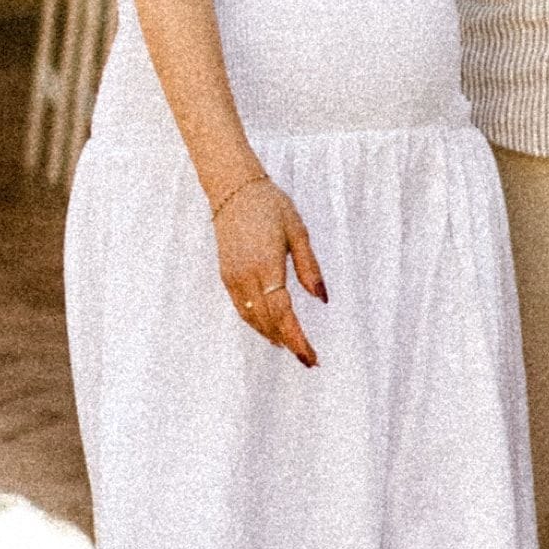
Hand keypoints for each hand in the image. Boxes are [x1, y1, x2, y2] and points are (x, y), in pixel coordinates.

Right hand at [213, 175, 326, 365]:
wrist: (234, 190)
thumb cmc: (271, 206)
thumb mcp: (298, 232)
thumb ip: (309, 267)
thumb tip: (322, 298)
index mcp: (267, 266)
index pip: (283, 314)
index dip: (298, 339)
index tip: (311, 357)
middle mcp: (246, 277)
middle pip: (268, 322)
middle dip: (289, 343)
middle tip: (309, 359)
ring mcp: (233, 278)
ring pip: (252, 319)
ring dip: (272, 336)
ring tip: (292, 348)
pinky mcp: (226, 276)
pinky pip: (242, 309)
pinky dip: (257, 324)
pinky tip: (270, 330)